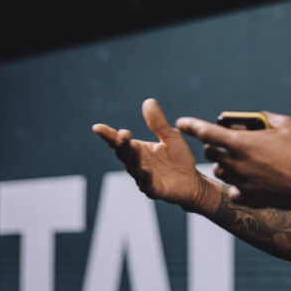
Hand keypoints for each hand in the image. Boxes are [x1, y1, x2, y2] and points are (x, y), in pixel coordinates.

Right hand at [93, 98, 208, 209]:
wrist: (192, 181)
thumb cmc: (178, 158)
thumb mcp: (170, 136)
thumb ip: (158, 123)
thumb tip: (148, 101)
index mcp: (138, 149)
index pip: (119, 141)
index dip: (108, 135)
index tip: (97, 127)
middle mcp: (137, 163)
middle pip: (123, 153)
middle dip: (121, 144)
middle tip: (122, 134)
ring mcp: (144, 177)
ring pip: (133, 168)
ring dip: (132, 159)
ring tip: (132, 150)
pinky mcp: (154, 189)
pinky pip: (147, 184)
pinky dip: (145, 178)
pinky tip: (145, 170)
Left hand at [176, 111, 290, 207]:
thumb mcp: (286, 124)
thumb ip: (265, 117)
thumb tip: (256, 117)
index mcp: (242, 143)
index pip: (206, 132)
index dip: (191, 126)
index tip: (181, 123)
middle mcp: (237, 163)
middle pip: (210, 152)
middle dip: (214, 145)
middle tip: (229, 142)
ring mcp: (241, 183)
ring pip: (220, 171)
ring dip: (225, 164)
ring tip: (242, 160)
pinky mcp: (250, 198)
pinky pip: (233, 190)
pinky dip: (237, 185)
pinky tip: (250, 180)